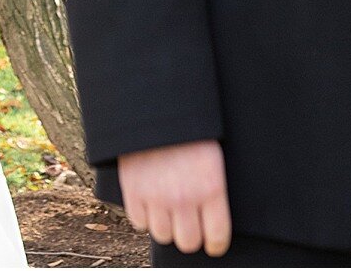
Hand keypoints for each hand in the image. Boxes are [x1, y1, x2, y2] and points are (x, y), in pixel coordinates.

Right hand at [118, 141, 230, 255]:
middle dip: (189, 236)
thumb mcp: (211, 157)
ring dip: (165, 226)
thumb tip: (208, 222)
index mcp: (211, 188)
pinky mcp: (132, 191)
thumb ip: (211, 190)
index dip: (216, 244)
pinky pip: (139, 222)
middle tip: (188, 225)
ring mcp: (156, 196)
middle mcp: (184, 197)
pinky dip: (143, 215)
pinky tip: (149, 202)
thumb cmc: (187, 130)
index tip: (213, 244)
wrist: (153, 106)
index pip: (217, 236)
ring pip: (163, 236)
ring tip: (167, 210)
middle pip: (188, 242)